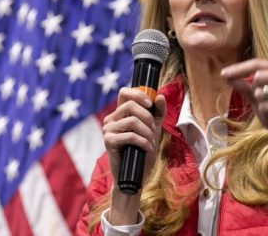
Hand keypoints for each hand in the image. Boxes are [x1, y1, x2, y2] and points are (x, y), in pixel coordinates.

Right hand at [102, 87, 166, 223]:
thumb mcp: (154, 129)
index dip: (138, 94)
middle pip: (130, 105)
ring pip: (132, 121)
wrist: (136, 175)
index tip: (150, 103)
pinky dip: (143, 142)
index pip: (124, 92)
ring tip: (151, 143)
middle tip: (153, 131)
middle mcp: (111, 119)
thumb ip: (157, 112)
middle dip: (147, 118)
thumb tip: (160, 96)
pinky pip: (130, 135)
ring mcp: (108, 129)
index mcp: (120, 113)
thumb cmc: (143, 151)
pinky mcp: (108, 141)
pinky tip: (147, 149)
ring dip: (147, 133)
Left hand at [221, 58, 267, 150]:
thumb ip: (244, 86)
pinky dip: (266, 111)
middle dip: (253, 90)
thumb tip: (226, 75)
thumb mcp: (256, 98)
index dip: (239, 68)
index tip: (223, 74)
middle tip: (261, 100)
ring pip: (261, 90)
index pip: (257, 64)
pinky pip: (266, 104)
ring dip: (261, 102)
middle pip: (259, 74)